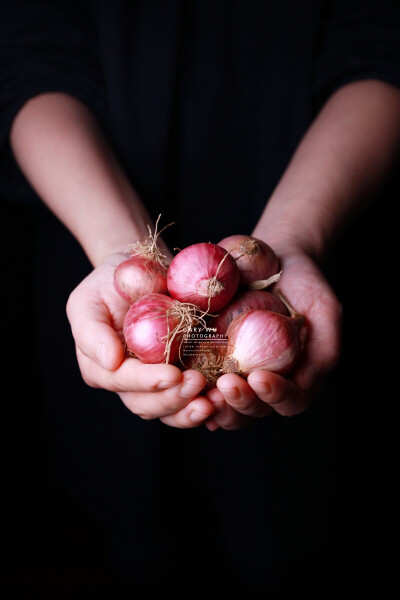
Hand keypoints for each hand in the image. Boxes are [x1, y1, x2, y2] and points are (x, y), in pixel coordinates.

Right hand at [66, 254, 213, 427]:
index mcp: (102, 369)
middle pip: (148, 405)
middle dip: (174, 399)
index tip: (173, 374)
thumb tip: (109, 361)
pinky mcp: (180, 377)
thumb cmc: (108, 283)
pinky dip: (208, 404)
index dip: (148, 382)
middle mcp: (128, 383)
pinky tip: (224, 400)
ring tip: (215, 402)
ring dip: (192, 410)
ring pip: (171, 410)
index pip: (124, 382)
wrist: (138, 270)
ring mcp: (155, 383)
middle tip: (198, 385)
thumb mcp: (87, 299)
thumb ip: (91, 331)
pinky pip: (192, 399)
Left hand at [205, 251, 341, 429]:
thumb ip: (324, 347)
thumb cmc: (304, 285)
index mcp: (295, 378)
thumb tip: (304, 383)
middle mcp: (264, 384)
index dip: (276, 395)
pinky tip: (179, 381)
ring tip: (199, 387)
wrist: (273, 259)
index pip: (290, 402)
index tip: (259, 377)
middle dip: (240, 402)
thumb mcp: (324, 310)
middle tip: (226, 384)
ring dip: (212, 404)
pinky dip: (188, 389)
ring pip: (224, 407)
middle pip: (253, 411)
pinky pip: (198, 384)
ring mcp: (236, 377)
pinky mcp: (208, 362)